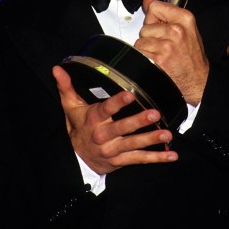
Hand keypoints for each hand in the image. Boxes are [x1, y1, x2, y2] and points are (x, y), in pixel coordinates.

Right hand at [53, 65, 178, 174]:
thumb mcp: (70, 106)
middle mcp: (103, 135)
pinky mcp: (122, 160)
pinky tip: (172, 155)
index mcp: (94, 119)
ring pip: (134, 145)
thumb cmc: (78, 126)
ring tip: (166, 134)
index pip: (106, 109)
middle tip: (154, 114)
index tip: (130, 95)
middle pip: (122, 128)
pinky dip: (157, 158)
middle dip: (139, 121)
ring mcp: (113, 150)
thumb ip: (66, 86)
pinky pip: (140, 160)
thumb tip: (57, 68)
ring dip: (151, 140)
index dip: (118, 102)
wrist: (76, 158)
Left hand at [134, 0, 208, 105]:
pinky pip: (139, 54)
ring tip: (161, 54)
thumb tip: (147, 1)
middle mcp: (176, 30)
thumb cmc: (191, 55)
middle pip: (145, 26)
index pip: (154, 6)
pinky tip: (157, 62)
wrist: (198, 80)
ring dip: (147, 49)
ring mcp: (167, 46)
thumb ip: (166, 14)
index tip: (158, 25)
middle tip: (164, 45)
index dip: (153, 17)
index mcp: (184, 18)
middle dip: (150, 36)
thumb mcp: (186, 29)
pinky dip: (144, 59)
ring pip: (140, 41)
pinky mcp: (158, 59)